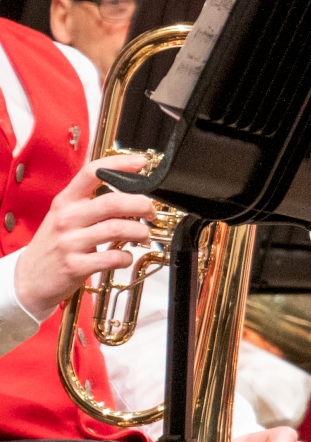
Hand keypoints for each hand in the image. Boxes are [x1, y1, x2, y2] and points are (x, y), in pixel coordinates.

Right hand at [14, 154, 156, 319]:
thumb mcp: (65, 216)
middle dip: (142, 204)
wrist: (28, 279)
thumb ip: (91, 202)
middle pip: (113, 202)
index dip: (119, 164)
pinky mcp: (75, 266)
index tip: (141, 163)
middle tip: (151, 212)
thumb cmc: (54, 244)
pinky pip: (112, 257)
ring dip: (140, 231)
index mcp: (65, 201)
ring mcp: (70, 242)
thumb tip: (131, 191)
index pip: (91, 173)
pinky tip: (126, 256)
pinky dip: (126, 256)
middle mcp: (67, 218)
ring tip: (144, 235)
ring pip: (117, 229)